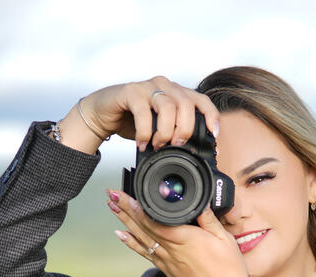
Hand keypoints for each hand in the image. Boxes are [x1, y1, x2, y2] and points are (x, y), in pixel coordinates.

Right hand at [79, 76, 219, 150]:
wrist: (103, 115)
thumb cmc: (132, 122)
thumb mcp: (158, 129)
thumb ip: (174, 134)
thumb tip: (192, 152)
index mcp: (176, 93)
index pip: (201, 100)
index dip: (211, 116)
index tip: (213, 135)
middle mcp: (165, 86)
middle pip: (187, 105)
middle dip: (185, 130)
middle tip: (176, 145)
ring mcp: (148, 86)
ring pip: (168, 107)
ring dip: (165, 132)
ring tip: (157, 145)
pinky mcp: (131, 91)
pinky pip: (144, 112)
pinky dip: (145, 133)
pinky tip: (143, 144)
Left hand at [107, 189, 250, 276]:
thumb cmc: (228, 274)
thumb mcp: (225, 241)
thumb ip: (209, 220)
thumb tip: (201, 203)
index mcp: (187, 239)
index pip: (157, 221)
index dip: (139, 209)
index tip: (126, 197)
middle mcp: (173, 250)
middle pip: (144, 227)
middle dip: (126, 210)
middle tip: (112, 196)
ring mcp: (168, 262)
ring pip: (142, 239)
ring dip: (126, 223)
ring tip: (112, 209)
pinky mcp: (168, 272)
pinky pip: (147, 254)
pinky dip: (133, 244)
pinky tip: (123, 236)